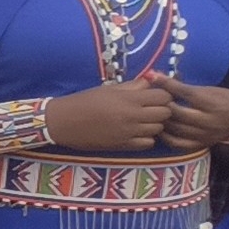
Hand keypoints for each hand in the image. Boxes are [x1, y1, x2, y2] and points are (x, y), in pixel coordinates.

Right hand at [42, 79, 173, 152]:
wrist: (62, 122)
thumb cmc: (83, 102)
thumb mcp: (108, 88)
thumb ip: (132, 86)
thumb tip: (151, 82)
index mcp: (129, 99)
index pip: (164, 97)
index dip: (163, 95)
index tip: (154, 96)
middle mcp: (132, 116)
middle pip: (166, 113)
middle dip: (162, 109)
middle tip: (150, 109)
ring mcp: (129, 132)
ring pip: (158, 129)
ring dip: (154, 124)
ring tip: (142, 121)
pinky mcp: (123, 146)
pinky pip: (148, 143)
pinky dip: (146, 138)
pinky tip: (136, 133)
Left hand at [157, 78, 228, 155]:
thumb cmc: (222, 99)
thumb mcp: (209, 89)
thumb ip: (185, 86)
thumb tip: (157, 75)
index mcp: (214, 104)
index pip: (187, 93)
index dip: (169, 85)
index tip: (153, 77)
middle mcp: (210, 121)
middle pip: (179, 113)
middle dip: (163, 104)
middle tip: (152, 98)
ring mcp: (205, 135)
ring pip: (176, 129)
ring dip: (162, 120)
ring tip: (153, 113)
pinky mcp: (200, 145)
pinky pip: (177, 143)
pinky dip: (165, 136)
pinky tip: (161, 128)